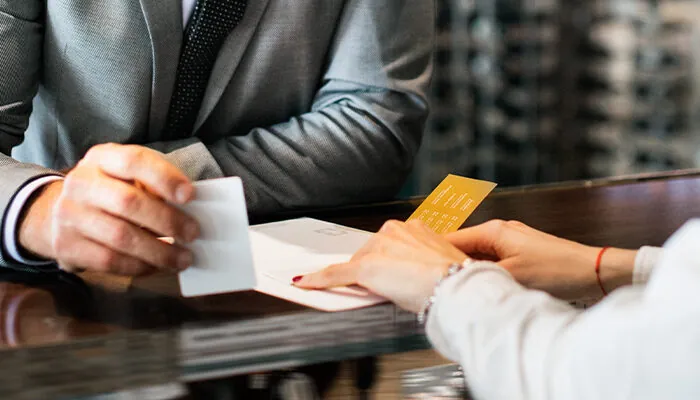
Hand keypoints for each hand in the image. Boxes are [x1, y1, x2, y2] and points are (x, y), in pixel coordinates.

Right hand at [19, 143, 199, 275]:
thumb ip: (155, 185)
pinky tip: (157, 265)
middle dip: (167, 220)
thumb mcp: (128, 176)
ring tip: (183, 258)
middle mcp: (81, 183)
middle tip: (193, 233)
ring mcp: (69, 215)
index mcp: (101, 158)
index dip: (164, 178)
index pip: (133, 160)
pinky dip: (140, 266)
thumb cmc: (111, 191)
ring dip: (159, 251)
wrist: (61, 211)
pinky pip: (109, 261)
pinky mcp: (67, 246)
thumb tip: (190, 208)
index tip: (190, 195)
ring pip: (120, 237)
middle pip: (128, 202)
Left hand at [293, 220, 467, 312]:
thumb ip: (422, 262)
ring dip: (363, 279)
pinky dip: (319, 279)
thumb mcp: (440, 263)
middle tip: (394, 288)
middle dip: (375, 271)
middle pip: (370, 253)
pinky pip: (336, 274)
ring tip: (388, 293)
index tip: (390, 272)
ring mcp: (379, 248)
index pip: (388, 245)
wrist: (455, 286)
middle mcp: (394, 230)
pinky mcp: (365, 267)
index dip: (387, 264)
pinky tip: (306, 282)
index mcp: (414, 227)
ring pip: (357, 265)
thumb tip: (416, 273)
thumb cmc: (455, 278)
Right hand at [445, 220, 636, 299]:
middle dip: (449, 262)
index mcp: (494, 231)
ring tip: (455, 285)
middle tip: (433, 279)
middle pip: (463, 246)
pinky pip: (493, 260)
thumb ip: (479, 276)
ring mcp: (511, 241)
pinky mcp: (521, 252)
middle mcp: (500, 231)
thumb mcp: (511, 276)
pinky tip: (482, 285)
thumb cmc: (557, 270)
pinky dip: (485, 271)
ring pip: (478, 255)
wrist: (592, 271)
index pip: (451, 238)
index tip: (417, 262)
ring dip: (469, 269)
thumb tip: (454, 281)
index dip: (433, 252)